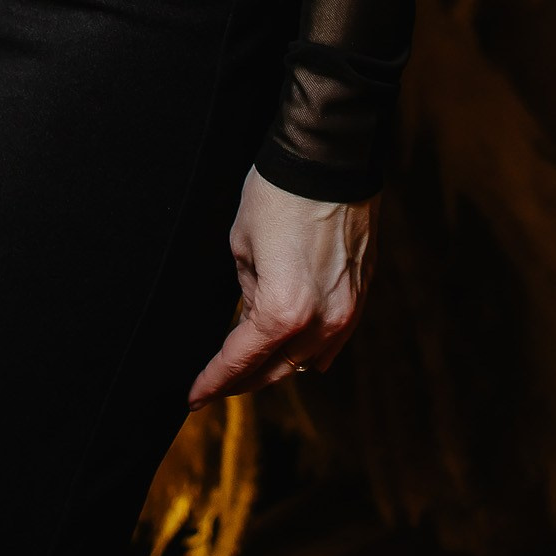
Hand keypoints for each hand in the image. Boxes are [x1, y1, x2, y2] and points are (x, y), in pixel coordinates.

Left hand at [188, 167, 377, 406]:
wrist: (329, 159)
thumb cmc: (278, 194)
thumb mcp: (241, 246)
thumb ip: (246, 294)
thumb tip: (252, 317)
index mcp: (282, 312)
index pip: (240, 361)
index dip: (212, 381)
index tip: (194, 397)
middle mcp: (320, 323)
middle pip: (275, 371)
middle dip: (242, 380)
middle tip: (216, 385)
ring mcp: (346, 312)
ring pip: (307, 362)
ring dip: (277, 365)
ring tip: (249, 365)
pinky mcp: (361, 295)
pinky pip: (333, 340)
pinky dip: (309, 349)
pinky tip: (291, 347)